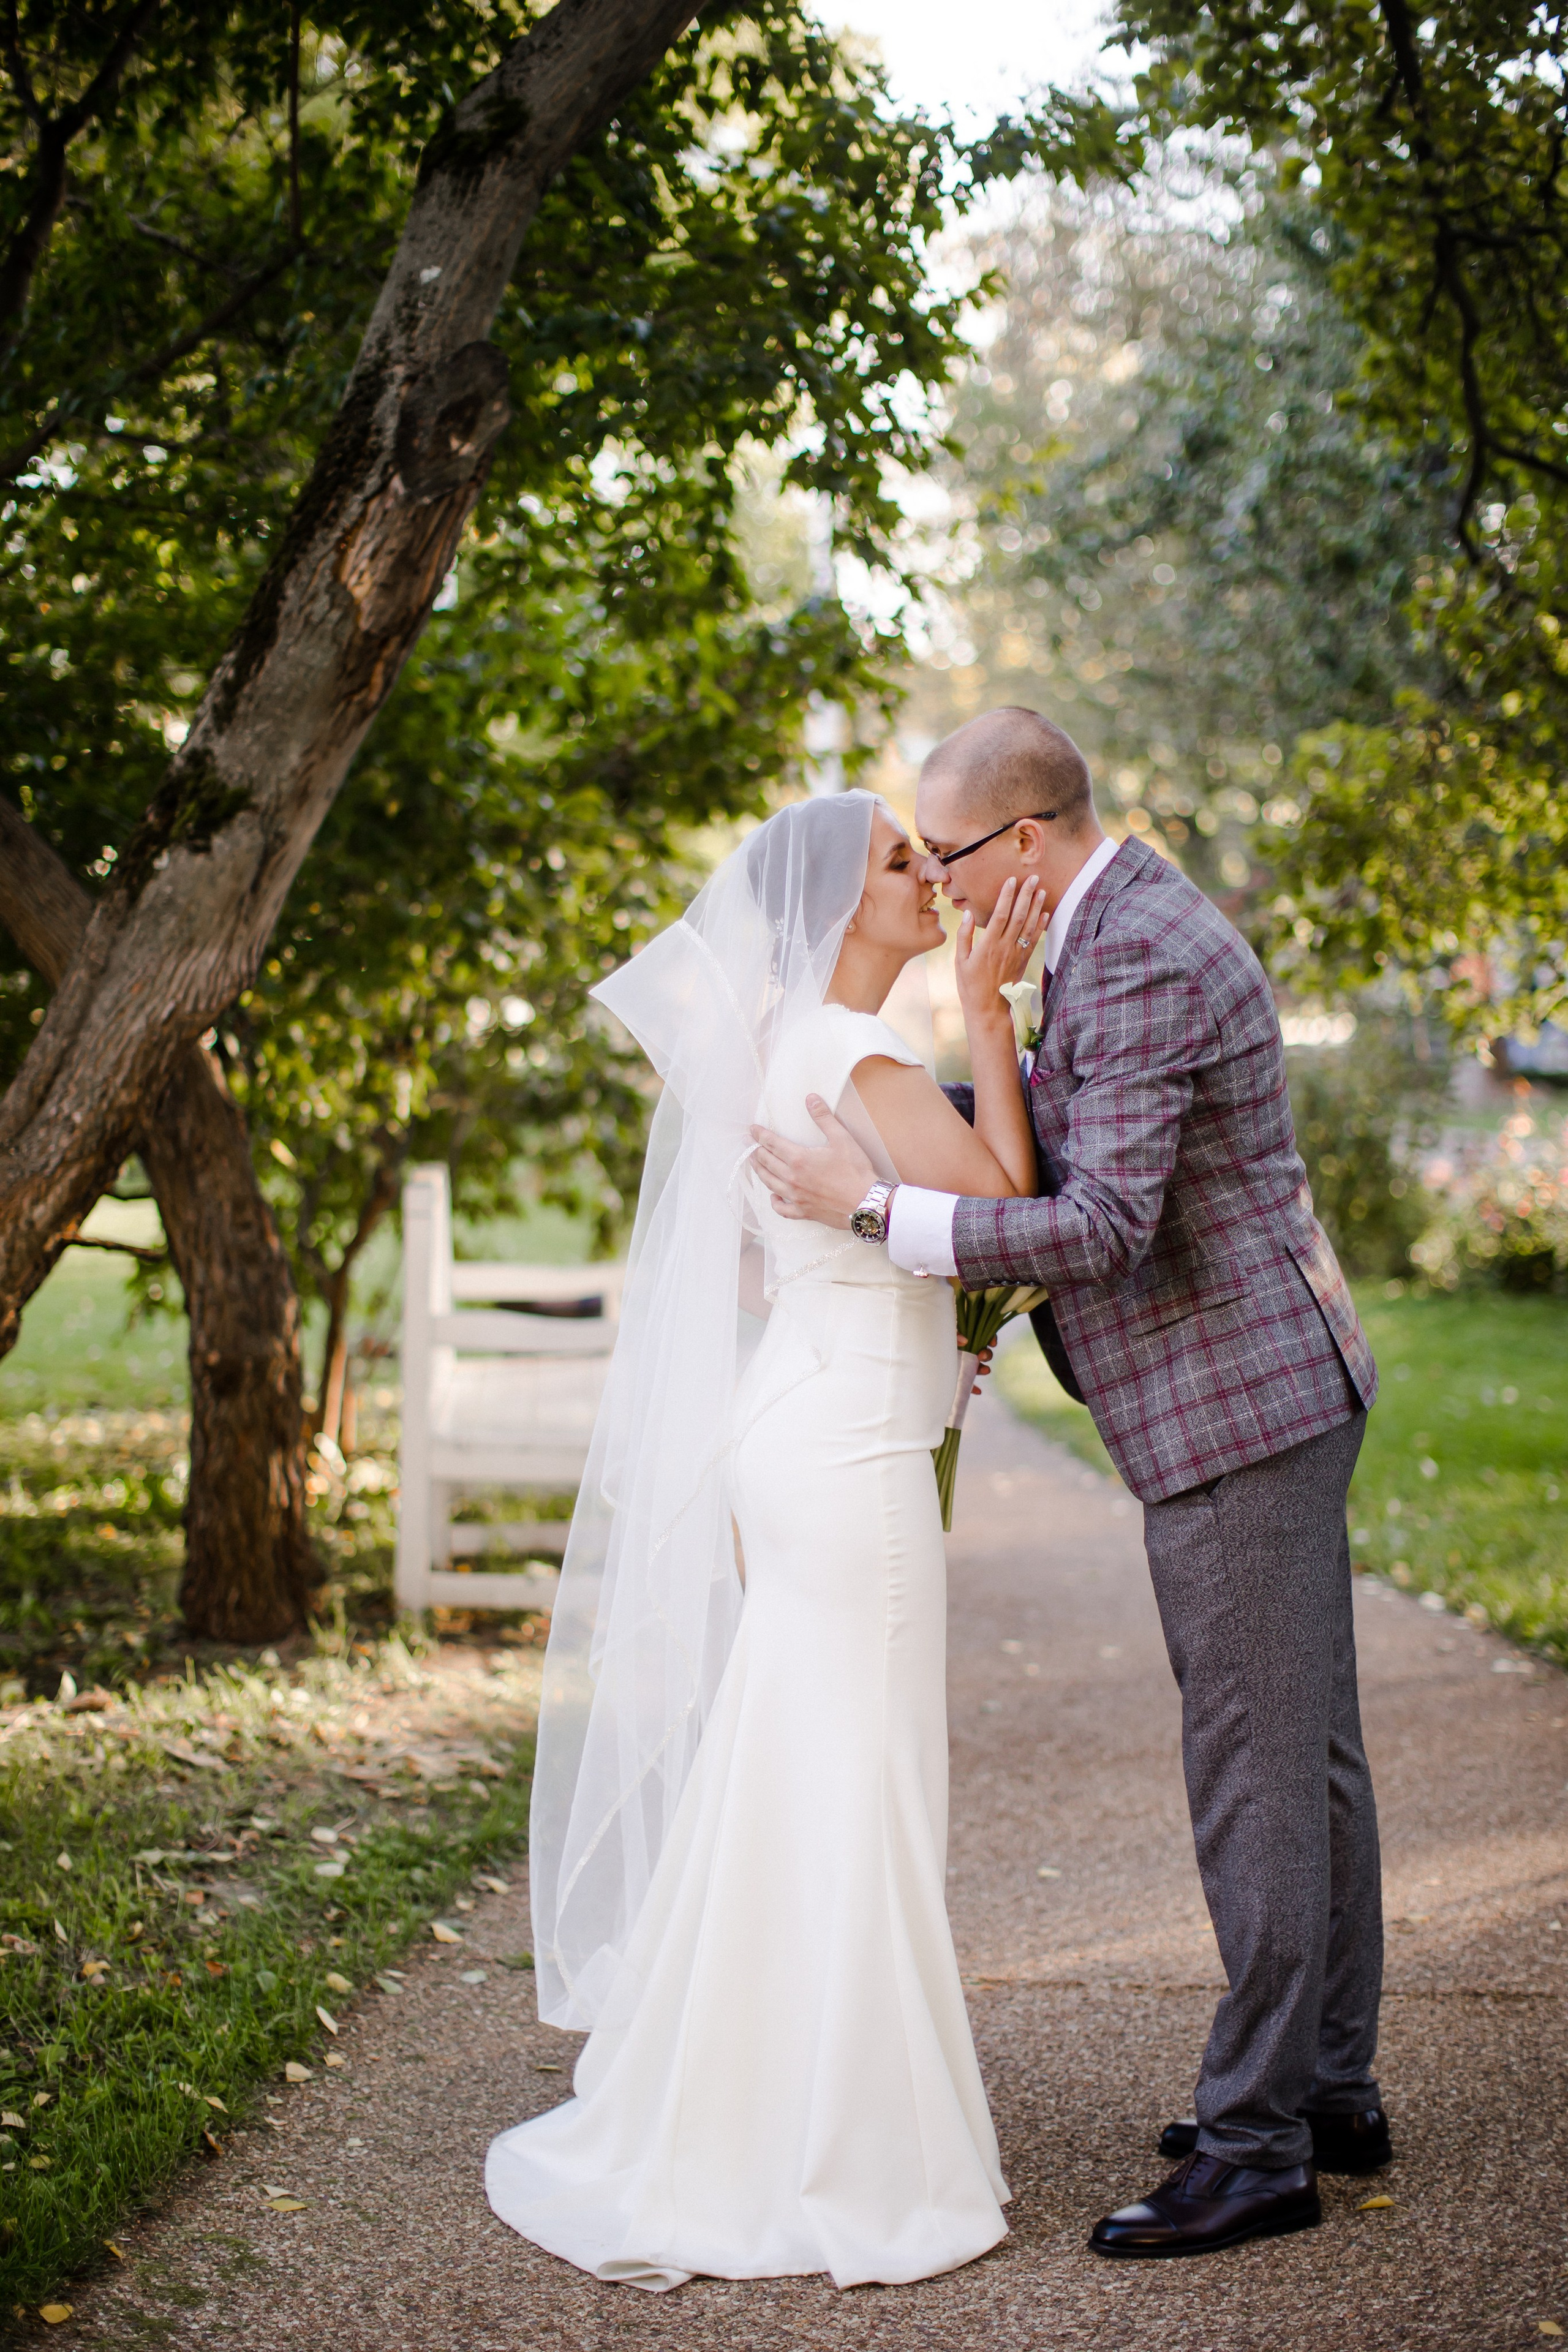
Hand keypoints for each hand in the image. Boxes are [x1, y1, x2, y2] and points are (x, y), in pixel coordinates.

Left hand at [750, 1097, 875, 1226]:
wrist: (866, 1202)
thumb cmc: (855, 1171)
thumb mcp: (841, 1138)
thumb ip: (823, 1118)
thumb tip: (811, 1099)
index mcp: (799, 1159)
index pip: (772, 1143)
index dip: (760, 1135)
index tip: (752, 1129)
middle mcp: (792, 1178)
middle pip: (766, 1162)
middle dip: (755, 1150)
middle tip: (748, 1143)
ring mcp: (796, 1197)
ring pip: (769, 1183)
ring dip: (759, 1171)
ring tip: (754, 1163)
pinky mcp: (803, 1212)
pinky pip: (782, 1209)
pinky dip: (774, 1202)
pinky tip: (773, 1196)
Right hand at [954, 874, 1045, 1021]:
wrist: (988, 1009)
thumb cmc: (969, 985)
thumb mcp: (960, 961)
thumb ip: (964, 936)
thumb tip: (968, 913)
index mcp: (987, 945)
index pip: (999, 915)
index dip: (1006, 896)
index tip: (1011, 880)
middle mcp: (1004, 947)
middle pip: (1018, 916)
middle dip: (1026, 895)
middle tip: (1033, 877)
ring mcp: (1016, 954)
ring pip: (1029, 925)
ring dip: (1036, 906)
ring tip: (1042, 889)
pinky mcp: (1023, 961)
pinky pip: (1034, 940)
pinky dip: (1040, 925)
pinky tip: (1044, 913)